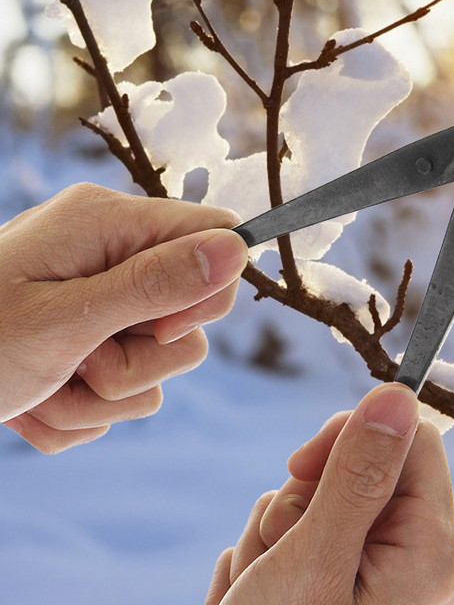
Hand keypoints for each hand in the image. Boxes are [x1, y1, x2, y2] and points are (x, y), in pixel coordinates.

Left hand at [0, 183, 248, 452]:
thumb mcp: (64, 318)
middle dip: (147, 357)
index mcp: (109, 224)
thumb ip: (156, 284)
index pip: (217, 235)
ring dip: (108, 393)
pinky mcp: (92, 344)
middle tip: (87, 359)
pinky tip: (35, 402)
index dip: (208, 288)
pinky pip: (128, 392)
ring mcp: (103, 303)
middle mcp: (113, 256)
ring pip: (163, 363)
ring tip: (48, 386)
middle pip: (197, 310)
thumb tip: (238, 249)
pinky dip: (83, 410)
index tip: (160, 327)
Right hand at [205, 383, 453, 604]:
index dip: (354, 435)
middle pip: (356, 470)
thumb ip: (360, 473)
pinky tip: (254, 600)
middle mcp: (410, 560)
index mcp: (428, 548)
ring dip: (274, 536)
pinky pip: (295, 537)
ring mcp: (368, 577)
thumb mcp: (317, 559)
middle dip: (301, 500)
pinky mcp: (333, 587)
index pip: (412, 439)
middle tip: (282, 556)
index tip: (301, 464)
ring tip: (260, 593)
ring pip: (315, 501)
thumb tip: (398, 392)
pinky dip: (266, 562)